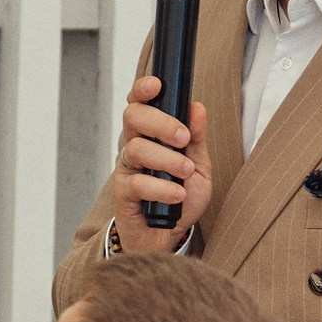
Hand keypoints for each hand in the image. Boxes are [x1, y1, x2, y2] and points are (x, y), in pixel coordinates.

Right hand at [110, 75, 211, 253]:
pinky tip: (178, 194)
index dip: (142, 90)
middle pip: (133, 117)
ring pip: (136, 149)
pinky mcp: (123, 193)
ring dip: (166, 159)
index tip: (156, 85)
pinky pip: (137, 183)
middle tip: (183, 138)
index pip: (139, 103)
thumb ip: (196, 138)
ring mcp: (127, 169)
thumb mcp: (198, 165)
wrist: (167, 236)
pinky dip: (162, 188)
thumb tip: (197, 108)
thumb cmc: (180, 197)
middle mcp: (134, 146)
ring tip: (186, 172)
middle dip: (160, 123)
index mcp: (149, 133)